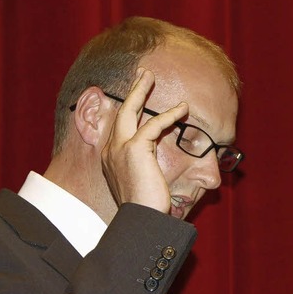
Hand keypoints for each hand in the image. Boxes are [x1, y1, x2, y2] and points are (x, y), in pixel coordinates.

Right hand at [101, 67, 188, 213]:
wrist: (142, 219)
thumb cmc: (146, 206)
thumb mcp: (143, 183)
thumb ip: (146, 167)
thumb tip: (157, 162)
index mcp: (111, 157)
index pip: (120, 126)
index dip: (129, 109)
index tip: (137, 97)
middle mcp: (111, 150)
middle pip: (120, 112)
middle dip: (131, 91)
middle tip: (142, 74)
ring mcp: (120, 148)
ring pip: (130, 110)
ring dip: (141, 91)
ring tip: (151, 77)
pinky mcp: (135, 149)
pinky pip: (154, 125)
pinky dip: (169, 115)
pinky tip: (182, 109)